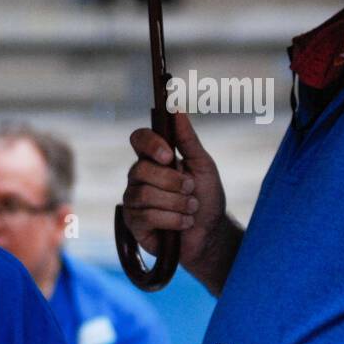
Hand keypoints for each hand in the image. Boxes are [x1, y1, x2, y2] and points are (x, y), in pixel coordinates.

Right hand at [121, 111, 227, 269]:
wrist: (210, 234)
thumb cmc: (206, 198)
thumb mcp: (202, 165)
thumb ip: (188, 139)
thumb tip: (177, 109)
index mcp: (154, 159)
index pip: (138, 139)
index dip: (150, 144)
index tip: (169, 156)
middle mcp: (138, 178)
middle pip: (141, 169)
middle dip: (173, 182)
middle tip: (191, 190)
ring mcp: (133, 201)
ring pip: (145, 194)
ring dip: (176, 203)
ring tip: (191, 209)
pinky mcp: (133, 223)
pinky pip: (146, 216)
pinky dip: (172, 219)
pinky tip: (183, 223)